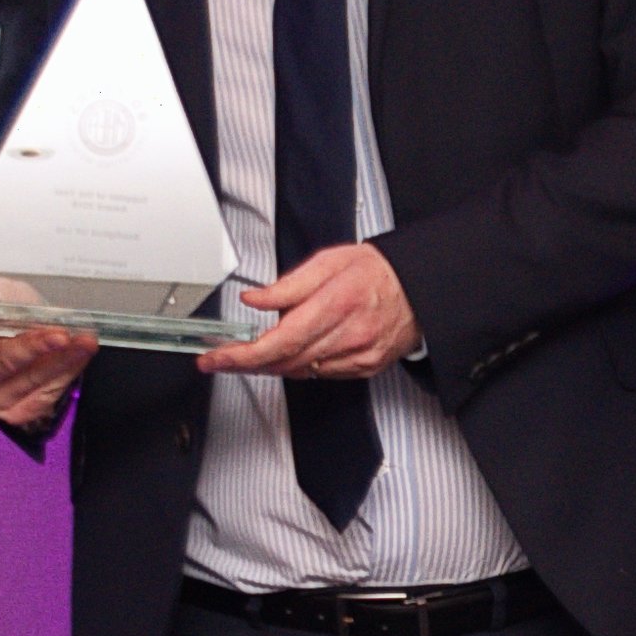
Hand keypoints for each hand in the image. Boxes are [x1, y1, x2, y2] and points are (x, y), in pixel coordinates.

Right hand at [0, 287, 94, 427]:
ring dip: (59, 360)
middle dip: (30, 347)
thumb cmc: (5, 314)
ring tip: (83, 341)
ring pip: (26, 382)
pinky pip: (43, 396)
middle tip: (60, 334)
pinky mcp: (16, 412)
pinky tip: (80, 355)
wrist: (26, 336)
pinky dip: (66, 373)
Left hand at [202, 243, 416, 381]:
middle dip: (246, 362)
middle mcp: (348, 335)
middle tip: (221, 358)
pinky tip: (288, 353)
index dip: (242, 355)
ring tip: (250, 352)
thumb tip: (255, 298)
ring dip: (270, 365)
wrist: (418, 289)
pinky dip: (297, 365)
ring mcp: (357, 356)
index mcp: (336, 304)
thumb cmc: (377, 272)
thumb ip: (288, 285)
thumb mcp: (329, 262)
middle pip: (284, 361)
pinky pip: (319, 374)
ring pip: (299, 371)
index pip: (279, 340)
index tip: (217, 358)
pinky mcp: (364, 368)